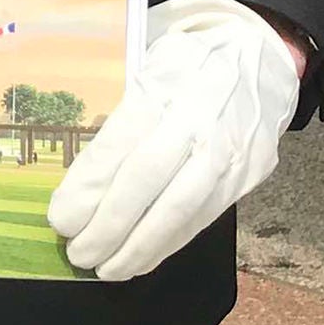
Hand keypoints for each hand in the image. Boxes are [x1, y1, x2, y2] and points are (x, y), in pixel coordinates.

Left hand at [46, 0, 304, 282]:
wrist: (262, 56)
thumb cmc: (189, 63)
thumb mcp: (148, 66)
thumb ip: (118, 116)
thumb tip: (75, 183)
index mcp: (166, 82)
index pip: (120, 144)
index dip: (87, 188)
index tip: (60, 219)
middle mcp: (200, 116)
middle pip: (147, 180)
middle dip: (108, 226)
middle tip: (77, 253)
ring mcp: (230, 147)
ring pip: (180, 209)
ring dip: (139, 247)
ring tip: (106, 268)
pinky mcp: (250, 172)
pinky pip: (204, 217)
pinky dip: (169, 243)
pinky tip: (142, 258)